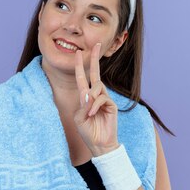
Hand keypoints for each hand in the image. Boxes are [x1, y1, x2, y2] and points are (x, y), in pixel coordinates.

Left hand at [73, 42, 119, 156]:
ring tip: (89, 112)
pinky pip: (102, 98)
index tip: (78, 53)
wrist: (99, 144)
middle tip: (97, 45)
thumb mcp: (79, 118)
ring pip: (97, 87)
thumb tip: (90, 94)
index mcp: (86, 97)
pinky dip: (95, 106)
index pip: (82, 78)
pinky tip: (93, 114)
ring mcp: (105, 99)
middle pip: (95, 73)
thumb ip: (83, 105)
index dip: (80, 65)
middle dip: (94, 59)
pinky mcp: (112, 105)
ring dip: (91, 98)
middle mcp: (96, 95)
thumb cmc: (87, 132)